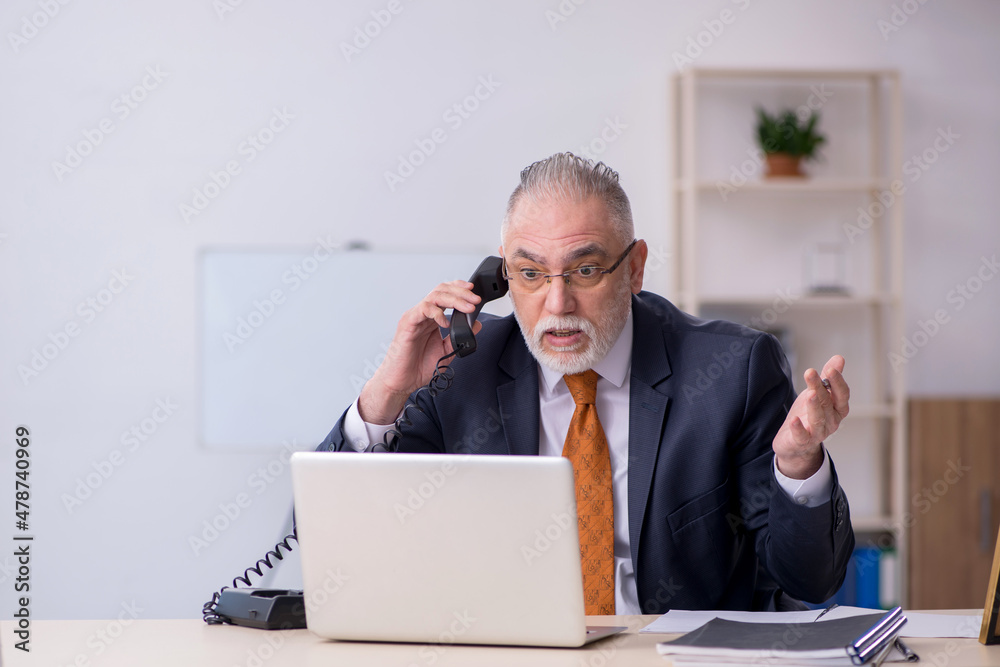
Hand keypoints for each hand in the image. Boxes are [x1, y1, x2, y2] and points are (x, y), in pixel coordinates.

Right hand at [358, 280, 481, 423]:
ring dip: (454, 299)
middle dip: (461, 292)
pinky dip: (437, 313)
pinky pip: (423, 309)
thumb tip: (476, 325)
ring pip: (434, 296)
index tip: (474, 291)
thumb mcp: (446, 351)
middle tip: (475, 299)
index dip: (459, 288)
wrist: (402, 381)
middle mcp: (423, 315)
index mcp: (432, 318)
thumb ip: (459, 337)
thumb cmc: (418, 367)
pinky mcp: (408, 323)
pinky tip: (446, 322)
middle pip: (442, 290)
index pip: (445, 294)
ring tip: (467, 307)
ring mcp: (415, 317)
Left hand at [772, 355, 849, 478]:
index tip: (831, 368)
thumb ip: (828, 379)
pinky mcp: (802, 442)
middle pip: (827, 403)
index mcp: (837, 409)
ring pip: (818, 419)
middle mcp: (831, 422)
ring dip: (814, 406)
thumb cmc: (808, 415)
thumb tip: (840, 358)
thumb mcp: (817, 394)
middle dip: (820, 387)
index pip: (842, 395)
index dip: (838, 382)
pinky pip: (802, 436)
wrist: (795, 444)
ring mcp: (817, 433)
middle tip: (810, 372)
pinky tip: (794, 419)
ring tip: (809, 393)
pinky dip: (799, 428)